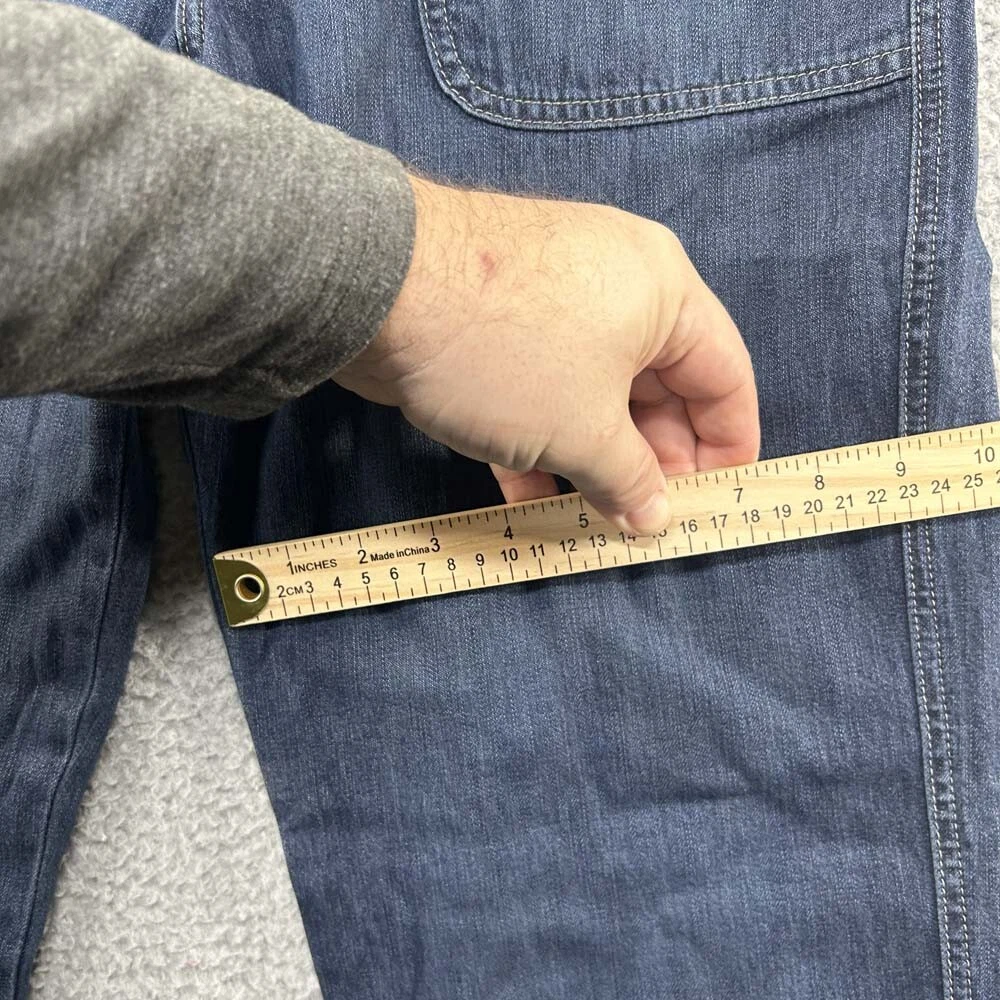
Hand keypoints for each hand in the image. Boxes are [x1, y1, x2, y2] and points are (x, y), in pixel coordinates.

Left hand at [334, 174, 759, 534]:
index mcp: (664, 292)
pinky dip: (541, 446)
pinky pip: (540, 395)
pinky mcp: (500, 330)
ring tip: (590, 524)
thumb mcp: (584, 429)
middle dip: (650, 463)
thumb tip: (655, 518)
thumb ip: (629, 479)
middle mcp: (617, 289)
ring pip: (593, 399)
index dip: (728, 445)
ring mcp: (554, 307)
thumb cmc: (509, 353)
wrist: (378, 291)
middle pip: (657, 391)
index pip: (724, 375)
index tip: (717, 501)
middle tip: (643, 523)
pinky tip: (532, 503)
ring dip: (592, 464)